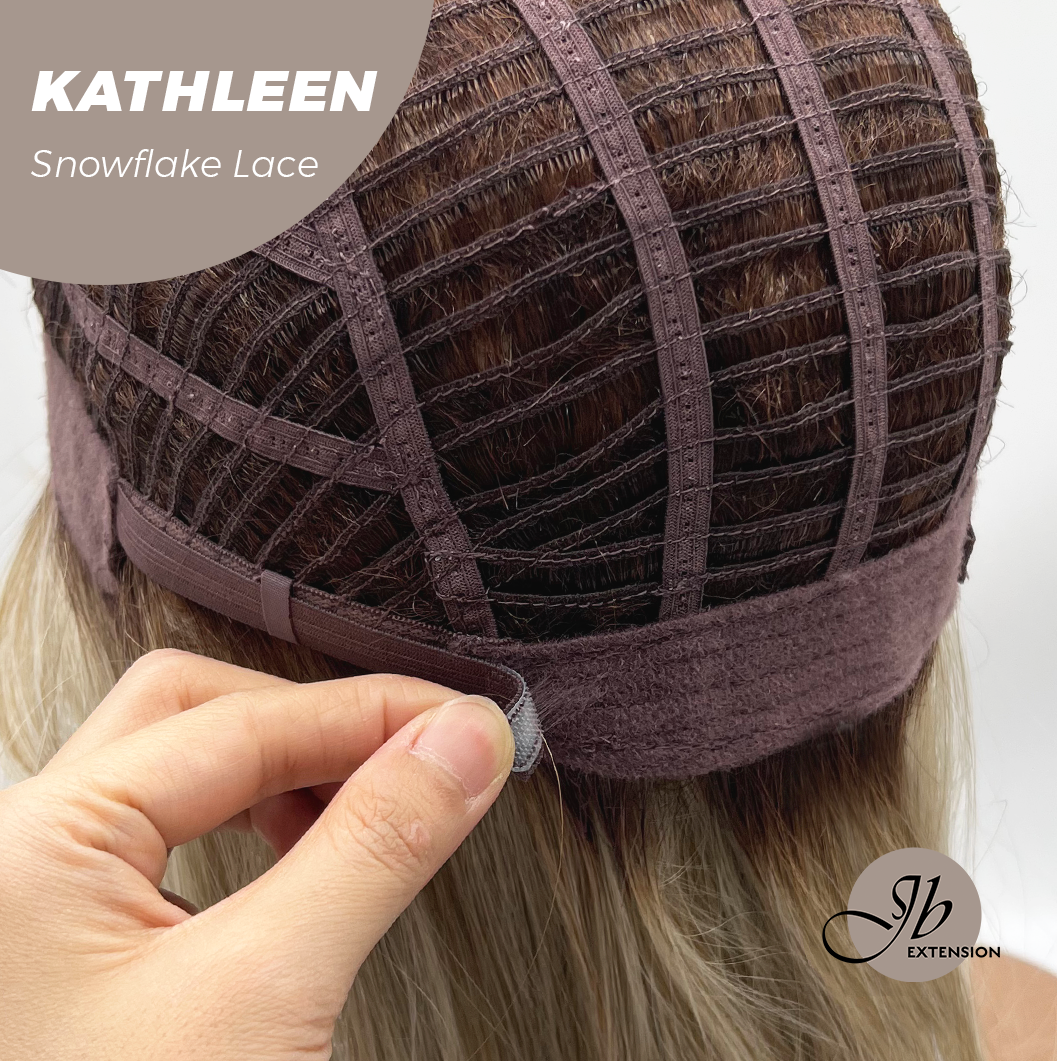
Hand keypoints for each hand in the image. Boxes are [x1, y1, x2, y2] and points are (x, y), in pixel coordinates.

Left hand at [0, 649, 514, 1059]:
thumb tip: (461, 744)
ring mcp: (35, 891)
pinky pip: (170, 827)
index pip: (240, 722)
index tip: (467, 724)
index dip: (370, 712)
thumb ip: (372, 849)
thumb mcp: (261, 1001)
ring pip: (176, 762)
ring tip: (371, 805)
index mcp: (32, 843)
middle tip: (416, 754)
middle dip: (313, 724)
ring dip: (285, 767)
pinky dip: (253, 818)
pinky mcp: (68, 936)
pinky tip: (304, 853)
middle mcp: (17, 848)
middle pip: (190, 712)